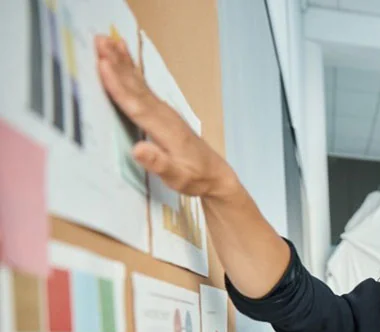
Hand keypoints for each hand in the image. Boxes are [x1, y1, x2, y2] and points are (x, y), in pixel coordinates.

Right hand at [95, 35, 235, 198]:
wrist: (215, 174)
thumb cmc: (195, 178)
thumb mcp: (177, 177)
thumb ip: (158, 163)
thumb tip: (138, 149)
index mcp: (165, 129)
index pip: (137, 104)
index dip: (118, 85)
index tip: (103, 65)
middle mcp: (164, 115)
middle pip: (136, 87)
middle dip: (117, 64)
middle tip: (99, 40)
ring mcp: (164, 111)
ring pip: (139, 83)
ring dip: (122, 61)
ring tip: (107, 39)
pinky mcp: (162, 111)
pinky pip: (142, 86)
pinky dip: (131, 70)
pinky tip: (124, 57)